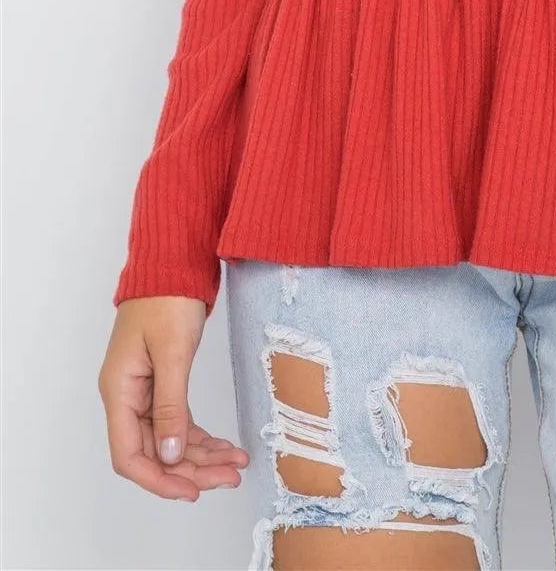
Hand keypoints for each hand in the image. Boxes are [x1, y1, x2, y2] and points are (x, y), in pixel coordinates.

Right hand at [99, 296, 249, 499]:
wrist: (173, 264)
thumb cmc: (167, 299)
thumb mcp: (172, 352)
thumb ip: (169, 405)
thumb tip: (168, 455)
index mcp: (119, 391)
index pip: (129, 455)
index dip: (158, 479)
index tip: (192, 491)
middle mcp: (127, 397)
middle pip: (153, 452)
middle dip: (191, 470)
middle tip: (229, 478)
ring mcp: (144, 392)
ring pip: (169, 440)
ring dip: (200, 456)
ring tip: (236, 465)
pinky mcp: (162, 384)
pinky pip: (178, 422)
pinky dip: (201, 437)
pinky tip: (225, 446)